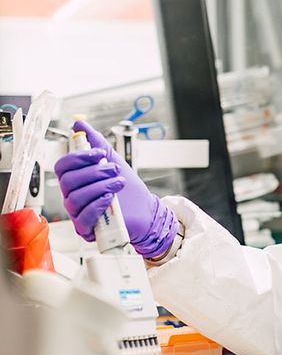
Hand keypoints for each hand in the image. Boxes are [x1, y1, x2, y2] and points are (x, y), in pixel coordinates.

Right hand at [54, 120, 176, 257]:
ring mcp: (78, 213)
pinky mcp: (88, 229)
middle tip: (114, 169)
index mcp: (76, 180)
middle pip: (67, 182)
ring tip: (119, 183)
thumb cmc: (128, 189)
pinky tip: (110, 198)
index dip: (78, 157)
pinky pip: (82, 218)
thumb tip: (79, 125)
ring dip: (100, 187)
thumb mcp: (113, 161)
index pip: (62, 166)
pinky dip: (97, 205)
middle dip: (94, 172)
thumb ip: (97, 143)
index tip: (99, 154)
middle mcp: (73, 196)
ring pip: (75, 198)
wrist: (146, 210)